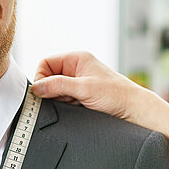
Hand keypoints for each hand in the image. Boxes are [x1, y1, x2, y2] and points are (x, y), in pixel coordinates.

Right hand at [32, 51, 149, 122]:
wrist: (131, 109)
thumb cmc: (115, 94)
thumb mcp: (83, 88)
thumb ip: (58, 86)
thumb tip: (37, 87)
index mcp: (76, 59)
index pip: (46, 63)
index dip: (41, 77)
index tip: (43, 91)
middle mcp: (75, 69)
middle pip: (48, 78)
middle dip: (50, 90)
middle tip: (61, 99)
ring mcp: (77, 83)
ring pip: (54, 90)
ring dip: (58, 99)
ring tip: (73, 103)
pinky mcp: (79, 96)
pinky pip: (62, 100)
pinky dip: (64, 105)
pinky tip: (75, 108)